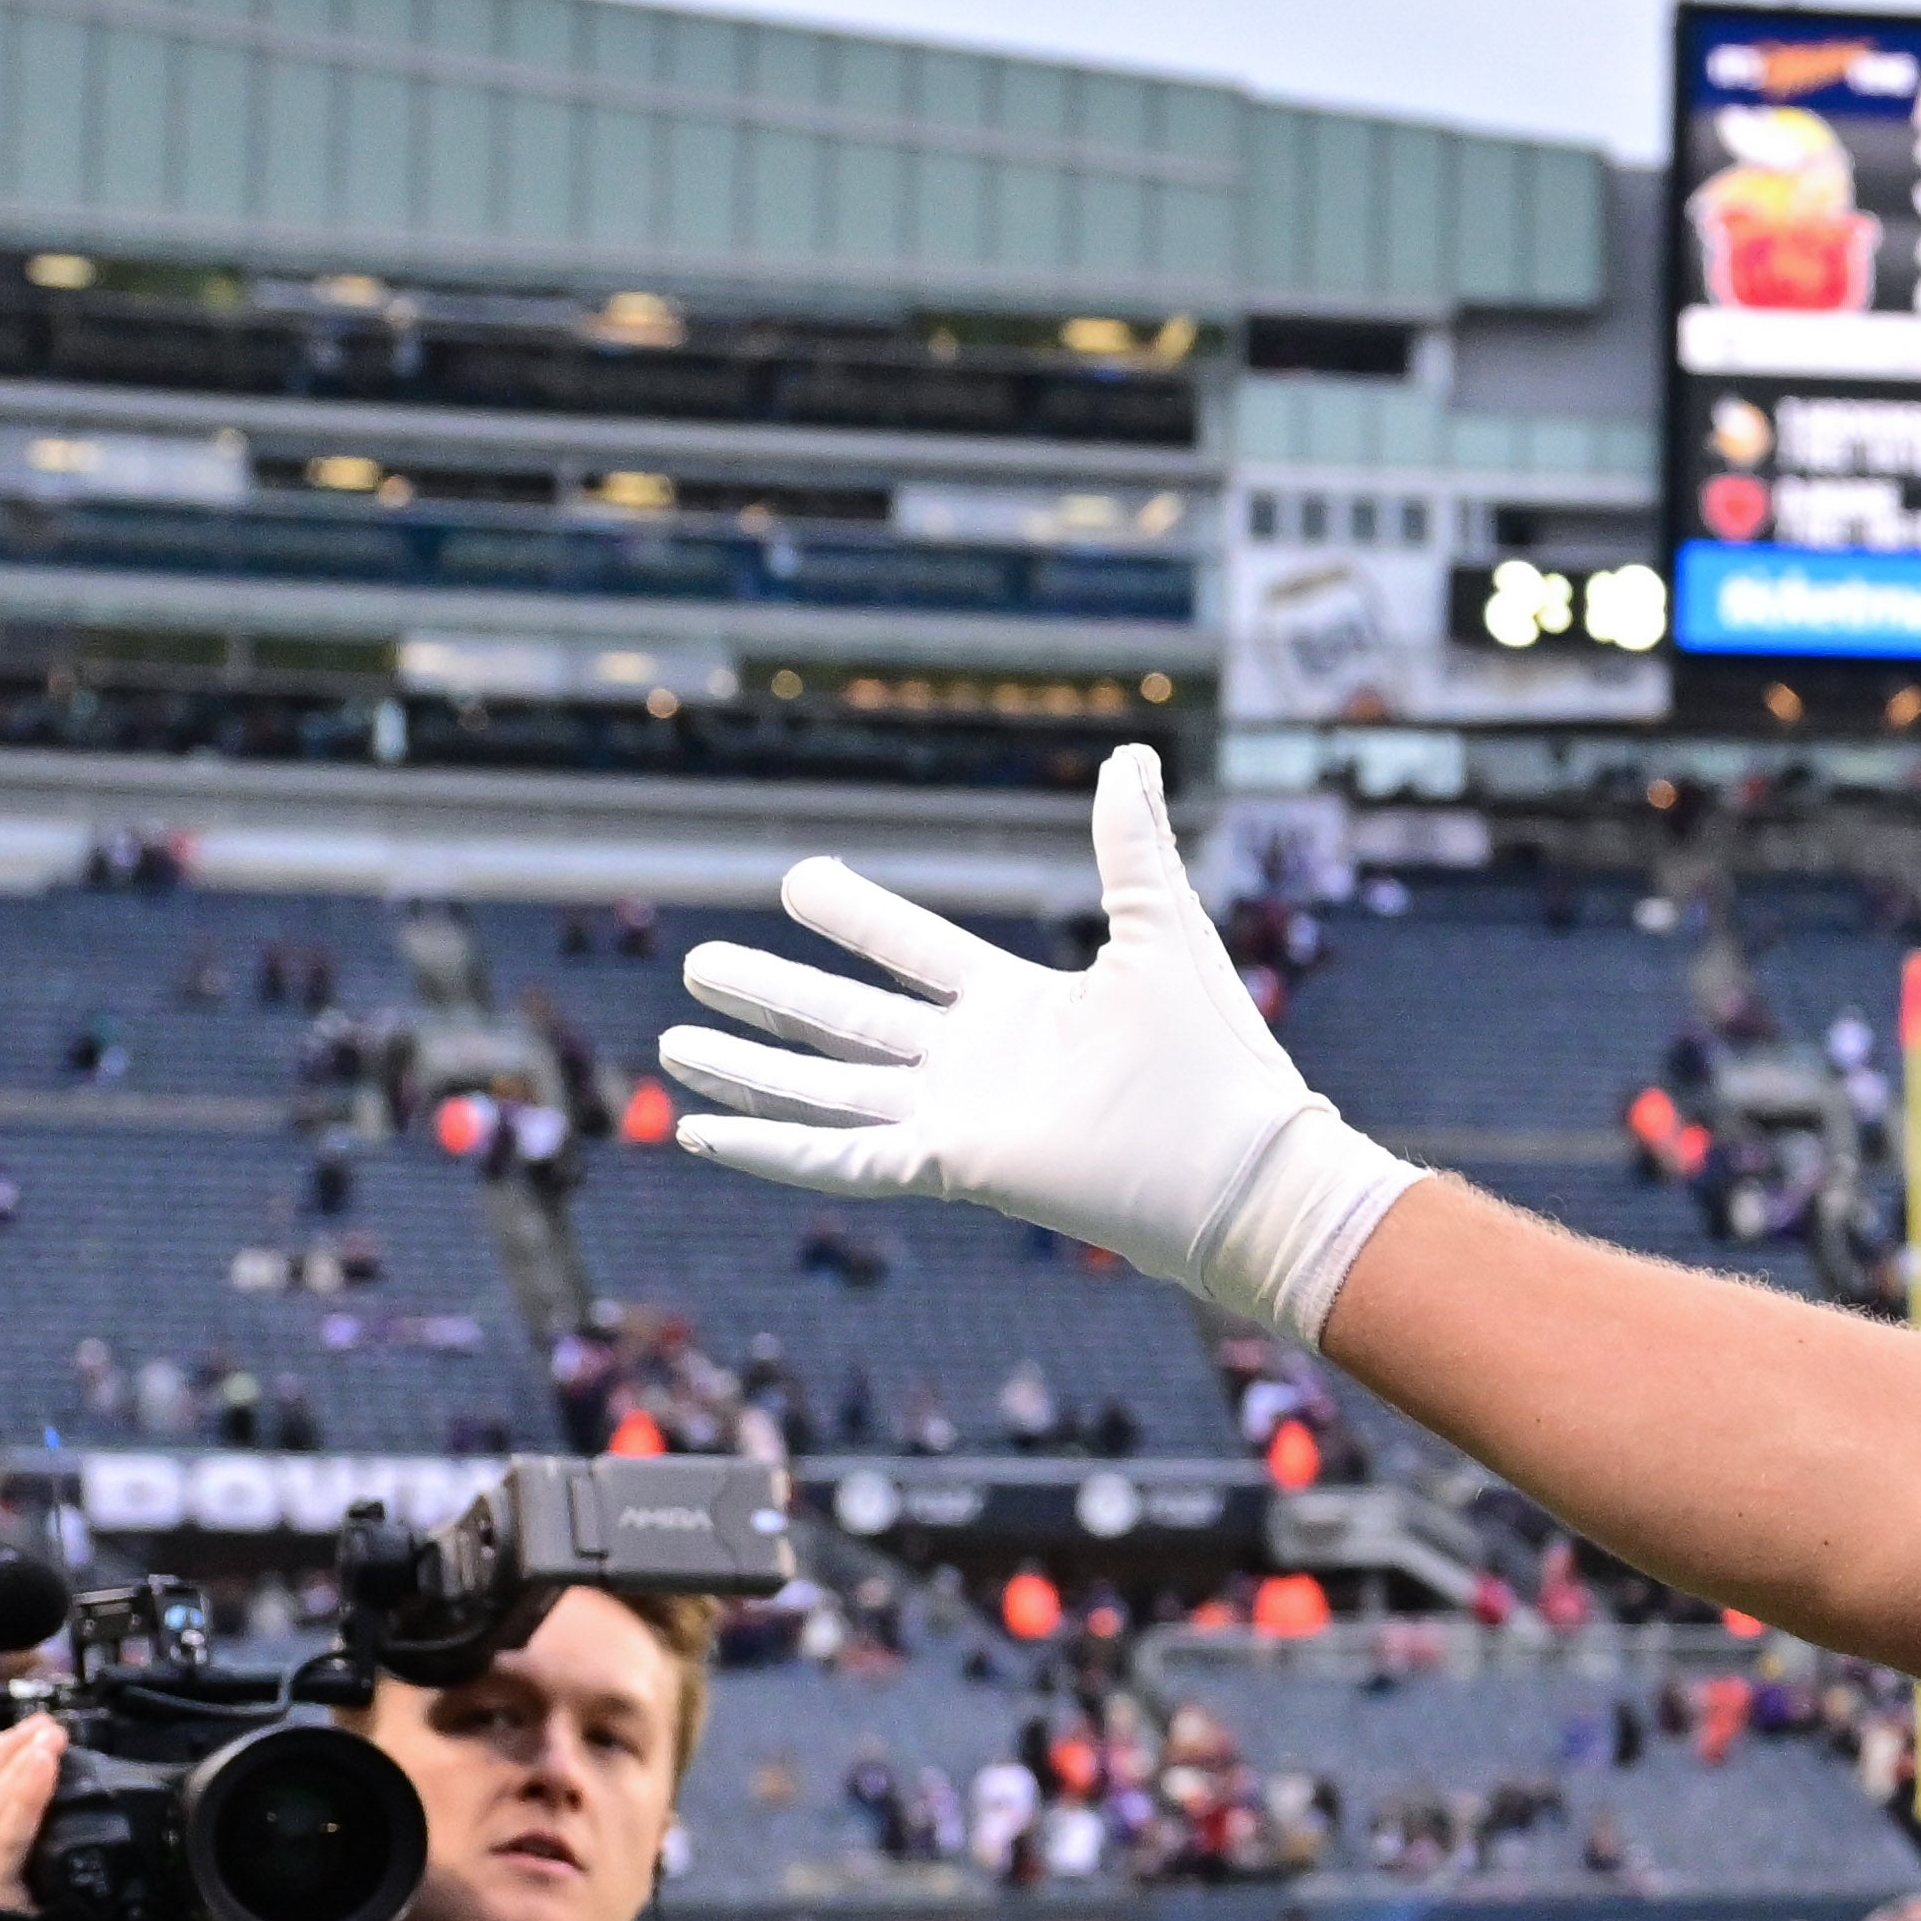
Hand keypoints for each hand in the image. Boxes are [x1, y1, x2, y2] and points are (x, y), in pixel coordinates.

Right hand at [0, 1715, 121, 1920]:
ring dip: (18, 1769)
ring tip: (48, 1737)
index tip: (25, 1732)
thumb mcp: (35, 1896)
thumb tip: (40, 1796)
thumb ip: (21, 1857)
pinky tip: (42, 1772)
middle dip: (5, 1757)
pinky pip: (6, 1846)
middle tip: (44, 1725)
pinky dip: (25, 1803)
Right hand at [664, 749, 1425, 1343]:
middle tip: (698, 962)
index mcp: (1019, 1008)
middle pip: (849, 1021)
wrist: (1249, 1164)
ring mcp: (959, 1119)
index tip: (794, 878)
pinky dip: (771, 1150)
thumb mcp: (1164, 929)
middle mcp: (976, 1064)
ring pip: (826, 1089)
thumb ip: (1132, 844)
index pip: (914, 951)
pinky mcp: (954, 1168)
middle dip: (772, 992)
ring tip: (671, 1046)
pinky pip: (843, 1159)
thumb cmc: (1220, 1056)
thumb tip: (1129, 752)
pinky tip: (701, 1136)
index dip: (855, 917)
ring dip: (748, 1070)